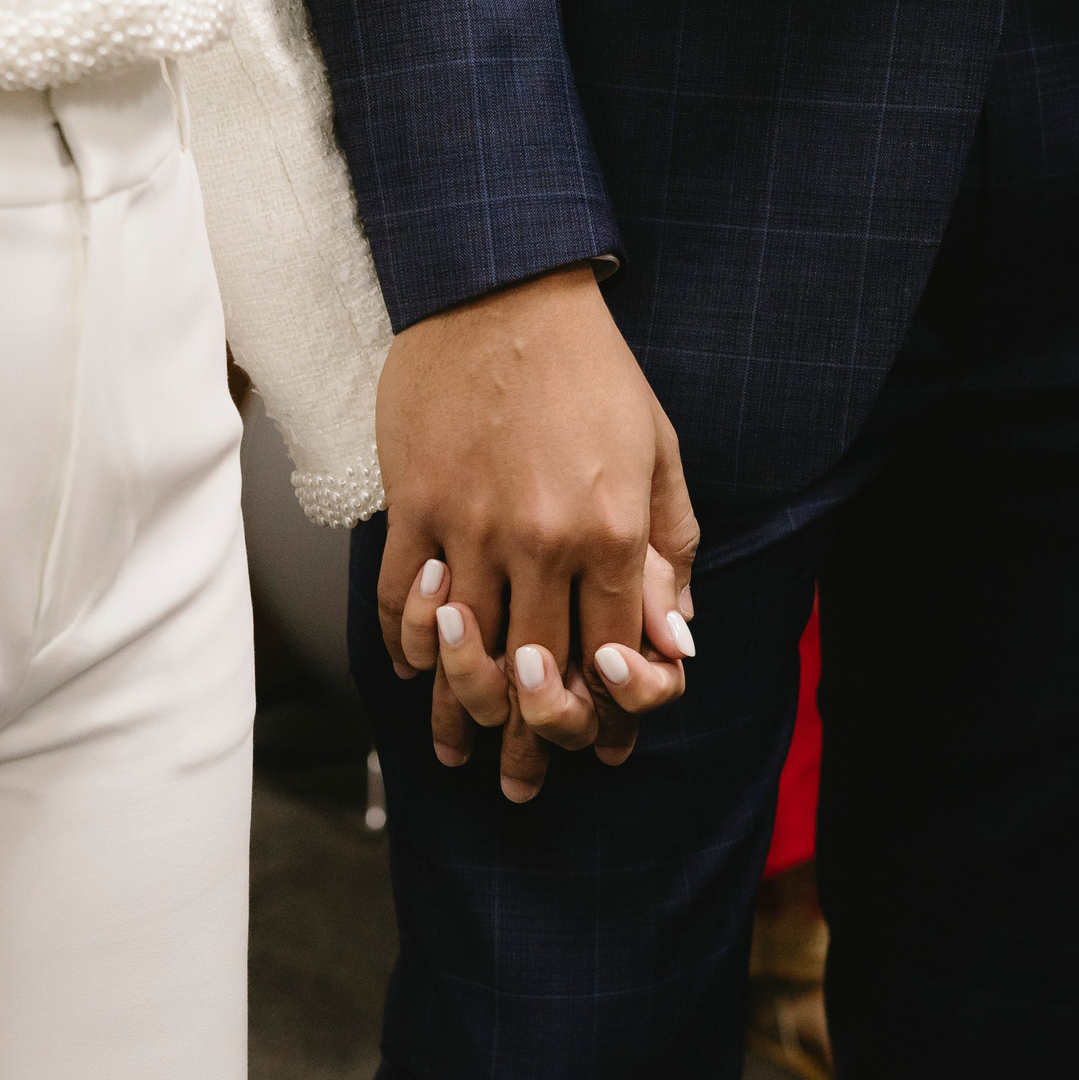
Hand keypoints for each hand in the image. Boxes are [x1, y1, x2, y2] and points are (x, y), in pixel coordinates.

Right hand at [375, 264, 698, 798]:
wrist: (503, 291)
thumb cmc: (593, 371)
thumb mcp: (660, 453)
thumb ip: (671, 549)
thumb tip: (676, 637)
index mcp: (609, 534)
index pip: (608, 656)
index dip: (608, 715)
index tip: (600, 752)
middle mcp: (539, 544)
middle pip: (531, 676)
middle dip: (528, 746)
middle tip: (519, 787)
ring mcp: (468, 528)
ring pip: (461, 653)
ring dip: (459, 716)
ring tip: (454, 754)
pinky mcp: (413, 506)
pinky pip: (401, 599)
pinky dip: (408, 645)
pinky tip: (415, 671)